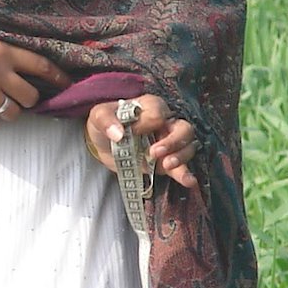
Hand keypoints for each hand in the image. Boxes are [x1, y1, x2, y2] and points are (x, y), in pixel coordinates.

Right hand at [0, 35, 67, 126]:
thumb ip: (4, 57)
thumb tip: (32, 77)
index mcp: (1, 49)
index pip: (40, 65)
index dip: (57, 78)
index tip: (66, 85)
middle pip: (30, 96)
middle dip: (27, 100)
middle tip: (16, 97)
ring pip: (12, 113)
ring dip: (8, 112)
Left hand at [85, 95, 199, 189]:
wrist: (102, 145)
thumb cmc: (105, 124)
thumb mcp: (98, 116)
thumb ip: (106, 120)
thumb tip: (118, 134)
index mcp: (150, 106)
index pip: (158, 112)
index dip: (146, 123)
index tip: (131, 132)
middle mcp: (165, 123)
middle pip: (183, 128)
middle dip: (173, 141)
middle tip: (155, 152)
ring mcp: (169, 143)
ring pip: (188, 146)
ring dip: (180, 157)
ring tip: (165, 165)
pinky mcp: (166, 162)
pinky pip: (181, 167)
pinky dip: (185, 174)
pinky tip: (189, 181)